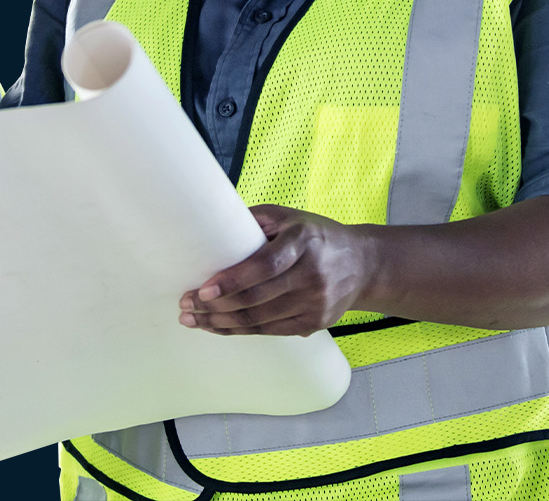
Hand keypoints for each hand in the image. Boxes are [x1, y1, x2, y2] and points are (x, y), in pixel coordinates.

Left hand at [178, 205, 373, 336]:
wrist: (362, 265)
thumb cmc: (315, 234)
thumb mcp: (288, 216)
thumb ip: (254, 220)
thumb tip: (211, 226)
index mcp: (303, 241)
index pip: (264, 266)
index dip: (232, 280)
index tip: (203, 289)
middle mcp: (311, 275)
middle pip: (257, 298)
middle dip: (216, 306)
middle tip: (186, 306)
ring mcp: (315, 304)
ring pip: (260, 320)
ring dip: (222, 322)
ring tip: (194, 320)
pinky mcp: (315, 324)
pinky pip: (271, 331)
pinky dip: (241, 330)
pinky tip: (219, 326)